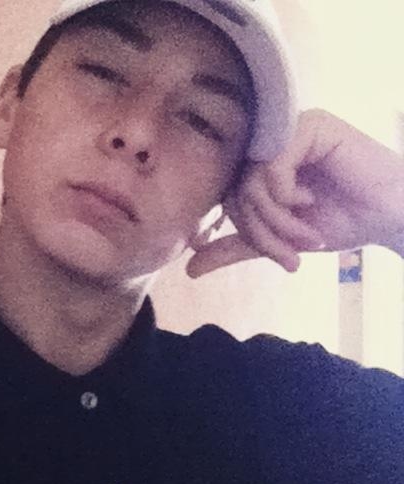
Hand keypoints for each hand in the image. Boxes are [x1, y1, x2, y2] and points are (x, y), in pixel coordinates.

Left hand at [187, 109, 403, 277]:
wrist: (389, 216)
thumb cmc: (339, 221)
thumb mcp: (277, 239)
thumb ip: (235, 246)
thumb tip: (188, 268)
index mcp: (258, 164)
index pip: (227, 197)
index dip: (246, 231)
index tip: (279, 255)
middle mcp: (269, 143)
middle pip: (235, 191)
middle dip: (262, 232)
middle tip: (290, 254)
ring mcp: (287, 130)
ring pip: (249, 182)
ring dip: (276, 220)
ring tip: (306, 235)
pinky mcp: (307, 127)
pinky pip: (271, 167)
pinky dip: (285, 197)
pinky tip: (310, 202)